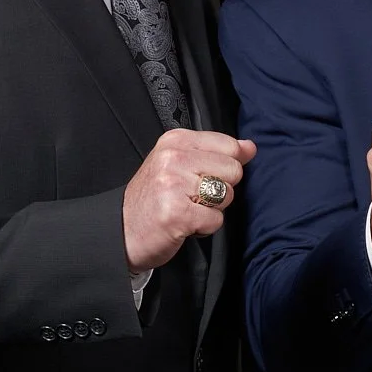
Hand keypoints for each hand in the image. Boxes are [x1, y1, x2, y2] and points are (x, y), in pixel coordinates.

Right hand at [122, 130, 256, 272]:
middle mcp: (173, 157)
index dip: (223, 168)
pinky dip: (204, 228)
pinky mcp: (177, 213)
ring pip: (227, 195)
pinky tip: (183, 224)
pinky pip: (216, 220)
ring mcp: (174, 184)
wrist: (121, 230)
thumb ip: (217, 153)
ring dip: (212, 210)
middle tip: (191, 197)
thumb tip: (250, 147)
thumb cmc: (153, 199)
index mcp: (175, 140)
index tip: (200, 177)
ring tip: (186, 209)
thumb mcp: (180, 165)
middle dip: (220, 190)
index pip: (229, 145)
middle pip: (233, 171)